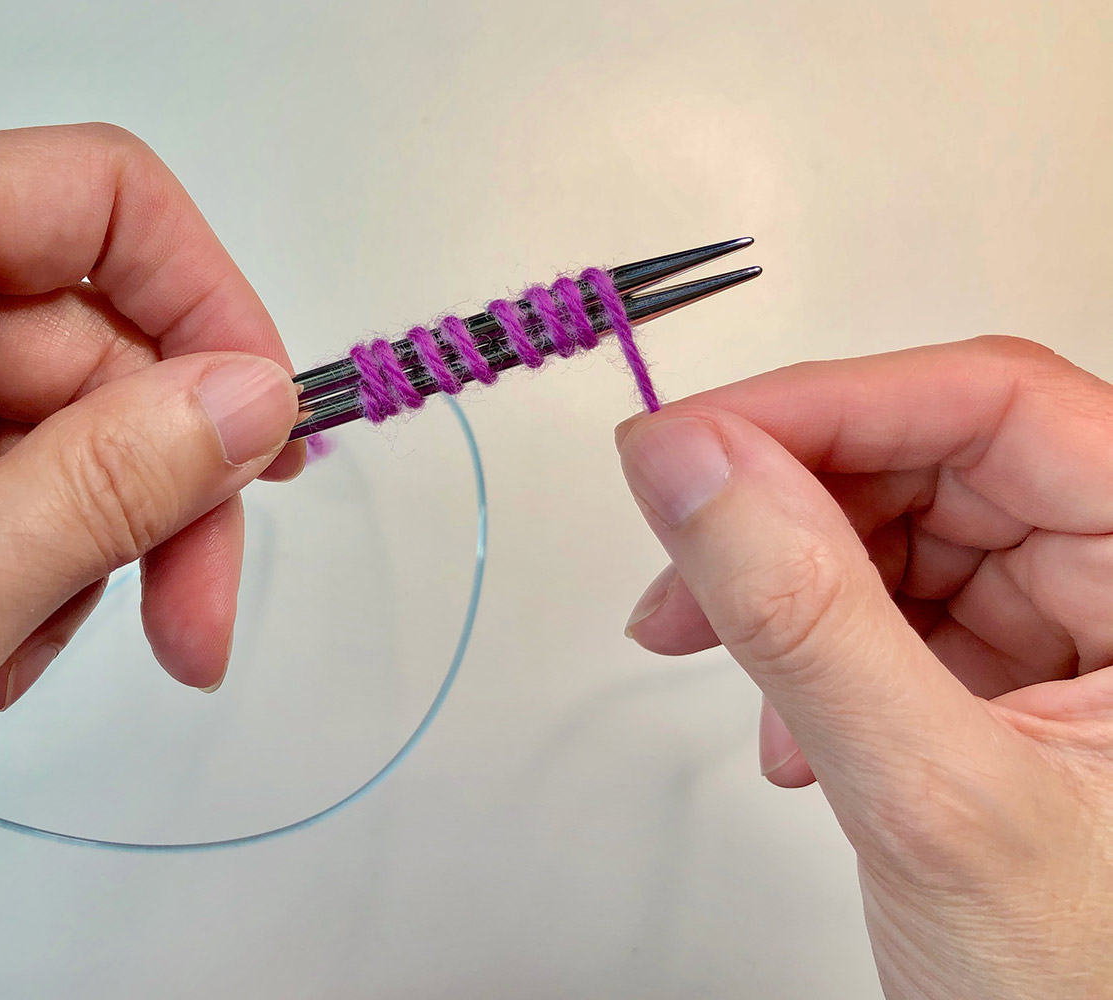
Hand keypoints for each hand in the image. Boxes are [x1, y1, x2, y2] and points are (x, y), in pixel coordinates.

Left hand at [0, 124, 303, 953]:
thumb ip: (101, 489)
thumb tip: (251, 401)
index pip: (92, 199)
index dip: (207, 307)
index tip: (265, 438)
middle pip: (89, 336)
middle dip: (161, 485)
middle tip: (190, 625)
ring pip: (53, 425)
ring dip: (84, 547)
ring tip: (18, 657)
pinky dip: (22, 574)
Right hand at [618, 337, 1112, 997]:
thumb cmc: (1092, 997)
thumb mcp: (935, 799)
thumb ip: (805, 616)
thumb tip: (694, 464)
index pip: (996, 406)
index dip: (826, 407)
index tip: (689, 443)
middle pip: (938, 459)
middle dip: (783, 507)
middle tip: (679, 549)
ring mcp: (1089, 634)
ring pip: (903, 532)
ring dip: (785, 586)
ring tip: (712, 651)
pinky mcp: (1028, 681)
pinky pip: (900, 611)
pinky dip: (815, 650)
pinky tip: (789, 725)